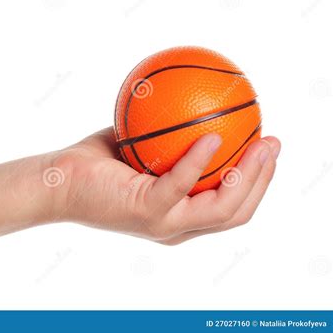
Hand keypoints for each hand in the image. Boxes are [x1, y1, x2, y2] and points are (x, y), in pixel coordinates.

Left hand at [48, 127, 279, 244]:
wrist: (57, 183)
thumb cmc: (95, 165)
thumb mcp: (138, 148)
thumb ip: (166, 138)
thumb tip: (189, 105)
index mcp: (178, 216)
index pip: (229, 207)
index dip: (254, 183)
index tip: (266, 149)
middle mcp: (176, 227)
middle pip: (236, 212)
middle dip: (262, 179)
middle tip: (274, 143)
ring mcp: (163, 224)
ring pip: (222, 209)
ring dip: (247, 174)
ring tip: (261, 143)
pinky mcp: (147, 212)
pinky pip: (182, 185)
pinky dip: (200, 161)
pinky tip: (214, 136)